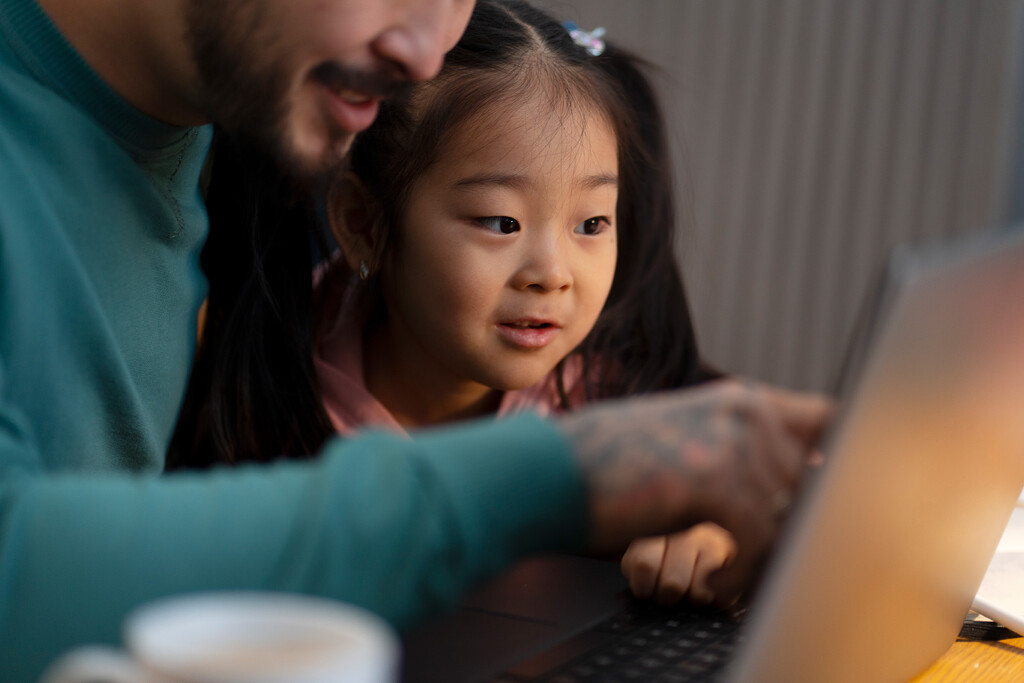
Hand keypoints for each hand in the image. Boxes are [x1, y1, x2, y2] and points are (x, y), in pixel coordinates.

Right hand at [560, 378, 832, 606]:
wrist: (550, 471)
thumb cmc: (611, 464)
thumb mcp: (686, 440)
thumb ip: (740, 451)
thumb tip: (802, 481)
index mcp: (742, 401)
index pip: (830, 420)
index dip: (841, 463)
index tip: (834, 504)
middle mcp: (748, 413)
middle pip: (815, 484)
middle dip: (798, 533)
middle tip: (771, 568)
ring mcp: (735, 442)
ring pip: (788, 519)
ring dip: (763, 560)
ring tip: (729, 578)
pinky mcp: (718, 480)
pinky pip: (759, 542)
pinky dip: (739, 574)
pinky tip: (712, 582)